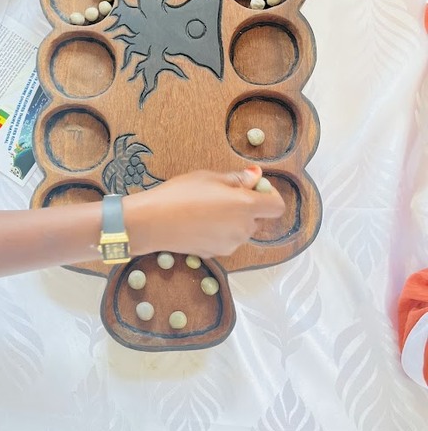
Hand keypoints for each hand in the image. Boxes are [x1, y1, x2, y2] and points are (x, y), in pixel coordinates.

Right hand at [123, 166, 284, 257]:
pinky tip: (199, 224)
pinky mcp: (216, 254)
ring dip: (232, 221)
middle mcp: (243, 229)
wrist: (153, 222)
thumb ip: (237, 179)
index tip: (253, 187)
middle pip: (258, 219)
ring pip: (241, 230)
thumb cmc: (180, 194)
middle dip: (246, 208)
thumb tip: (256, 176)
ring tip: (206, 210)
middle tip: (222, 196)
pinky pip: (226, 240)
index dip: (269, 195)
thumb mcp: (209, 177)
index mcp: (246, 206)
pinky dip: (220, 232)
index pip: (277, 206)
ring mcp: (230, 244)